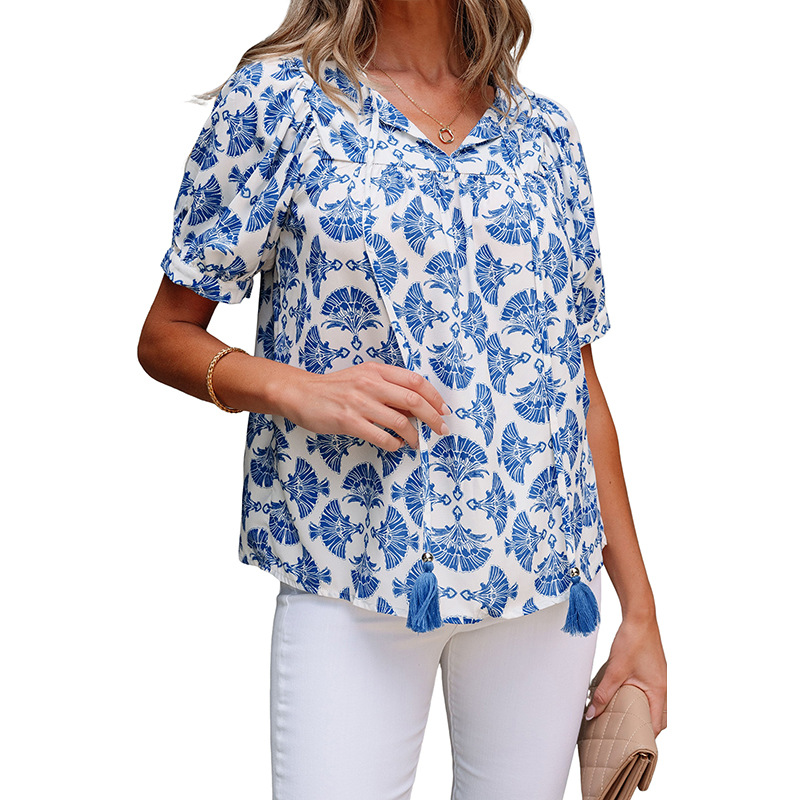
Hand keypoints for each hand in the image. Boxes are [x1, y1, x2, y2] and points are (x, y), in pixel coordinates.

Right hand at [284, 362, 450, 449]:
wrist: (301, 393)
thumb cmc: (334, 388)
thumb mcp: (363, 378)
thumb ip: (388, 389)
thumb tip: (416, 408)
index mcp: (376, 370)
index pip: (415, 381)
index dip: (435, 397)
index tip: (444, 410)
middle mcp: (370, 383)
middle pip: (413, 401)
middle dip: (433, 418)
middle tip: (442, 430)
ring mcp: (359, 403)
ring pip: (400, 421)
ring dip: (414, 435)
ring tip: (417, 442)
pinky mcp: (348, 421)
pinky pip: (381, 436)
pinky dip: (393, 443)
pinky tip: (395, 445)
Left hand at [585, 615, 667, 735]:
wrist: (639, 615)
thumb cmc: (633, 640)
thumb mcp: (615, 669)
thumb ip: (603, 693)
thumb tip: (592, 713)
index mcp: (659, 691)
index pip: (657, 725)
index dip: (646, 737)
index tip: (632, 747)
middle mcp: (662, 686)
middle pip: (656, 716)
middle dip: (641, 727)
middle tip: (623, 735)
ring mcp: (657, 678)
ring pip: (650, 703)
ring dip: (637, 711)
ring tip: (619, 718)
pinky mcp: (650, 670)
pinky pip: (646, 690)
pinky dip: (635, 697)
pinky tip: (619, 695)